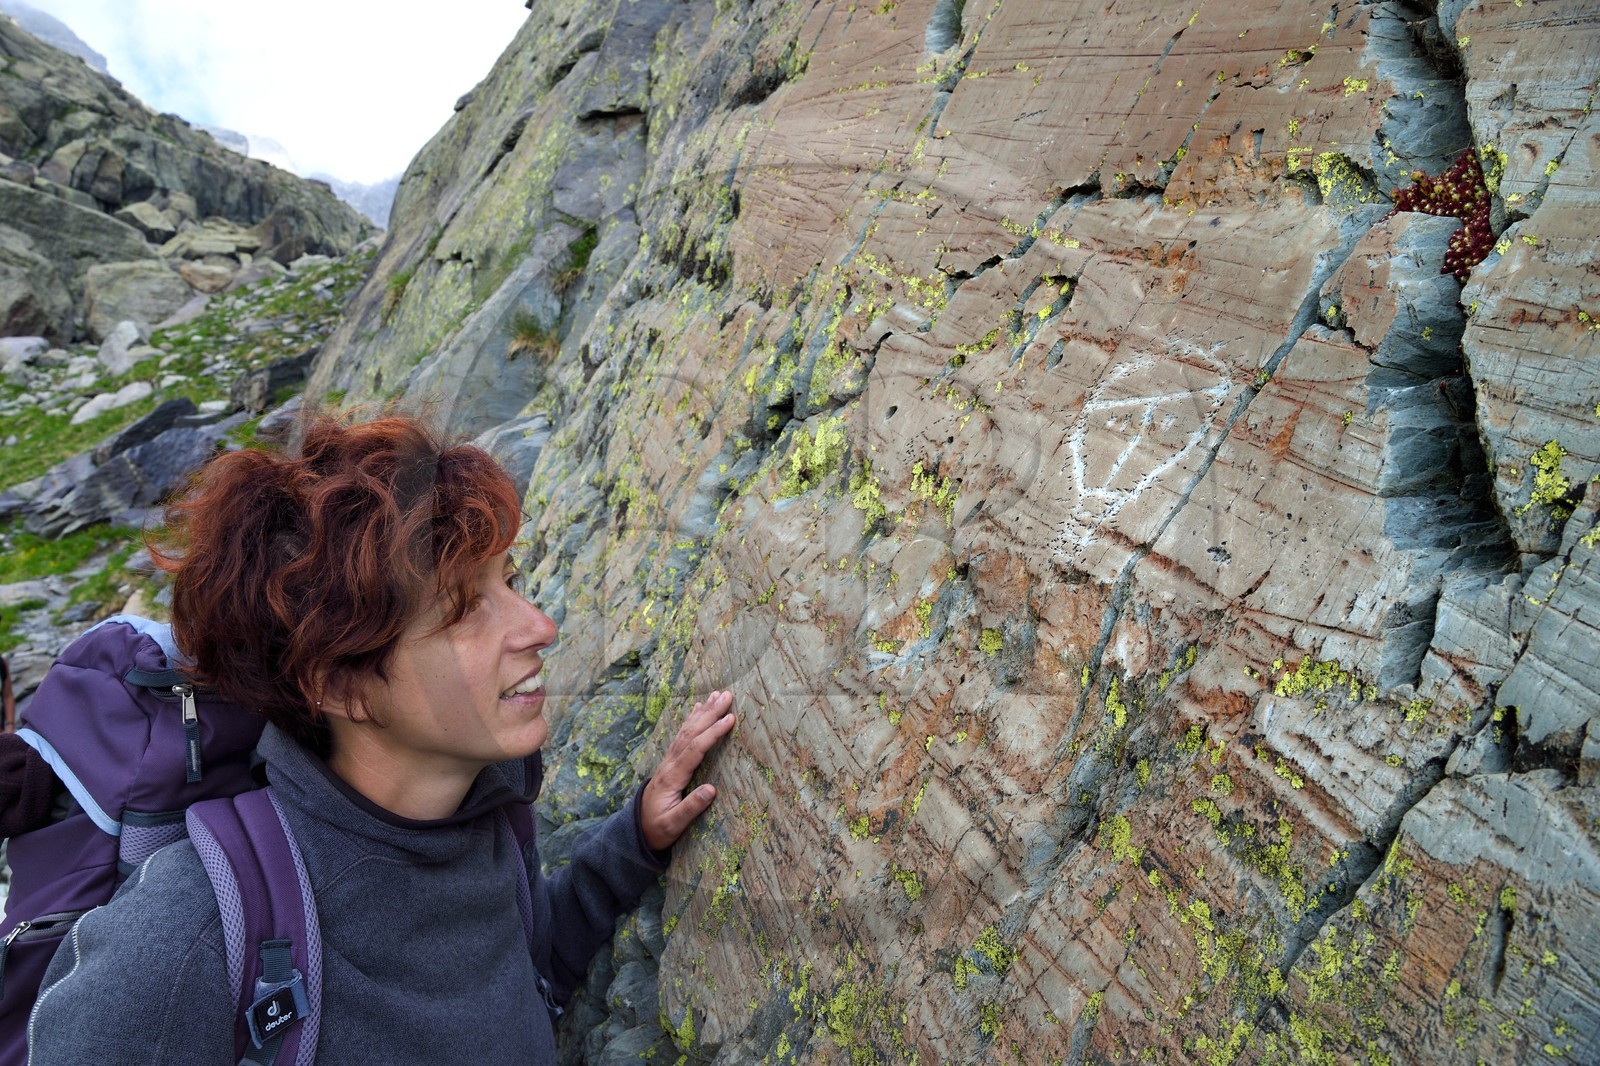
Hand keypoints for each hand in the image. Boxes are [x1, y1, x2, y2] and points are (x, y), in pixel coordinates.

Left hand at [640, 690, 734, 851]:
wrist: (636, 830)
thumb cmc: (657, 829)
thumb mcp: (673, 825)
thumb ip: (691, 807)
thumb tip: (712, 789)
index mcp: (672, 777)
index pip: (694, 749)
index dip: (712, 733)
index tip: (730, 719)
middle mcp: (670, 764)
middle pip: (691, 733)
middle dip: (710, 713)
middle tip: (727, 695)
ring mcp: (669, 761)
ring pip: (686, 731)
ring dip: (702, 712)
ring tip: (717, 695)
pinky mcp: (670, 762)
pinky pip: (682, 735)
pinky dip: (691, 720)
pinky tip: (698, 708)